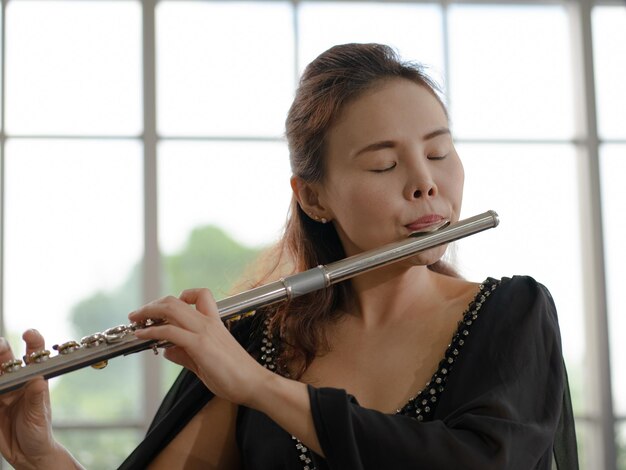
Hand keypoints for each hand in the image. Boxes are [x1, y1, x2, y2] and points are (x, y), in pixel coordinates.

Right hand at [0, 330, 77, 468]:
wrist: (27, 453)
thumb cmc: (38, 431)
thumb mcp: (38, 416)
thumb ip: (36, 399)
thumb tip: (38, 380)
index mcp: (33, 380)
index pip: (34, 355)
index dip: (33, 341)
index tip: (29, 333)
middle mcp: (16, 382)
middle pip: (6, 360)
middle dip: (2, 349)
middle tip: (0, 346)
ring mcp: (1, 392)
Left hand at [129, 288, 271, 405]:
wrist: (254, 383)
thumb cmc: (236, 375)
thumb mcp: (205, 362)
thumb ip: (185, 354)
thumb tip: (167, 350)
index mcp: (214, 323)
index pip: (199, 296)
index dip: (179, 297)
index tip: (164, 309)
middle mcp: (208, 323)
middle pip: (175, 300)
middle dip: (152, 305)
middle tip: (138, 314)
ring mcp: (204, 332)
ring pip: (171, 309)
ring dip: (148, 312)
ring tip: (135, 320)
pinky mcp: (200, 345)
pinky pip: (170, 332)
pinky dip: (151, 331)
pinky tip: (142, 336)